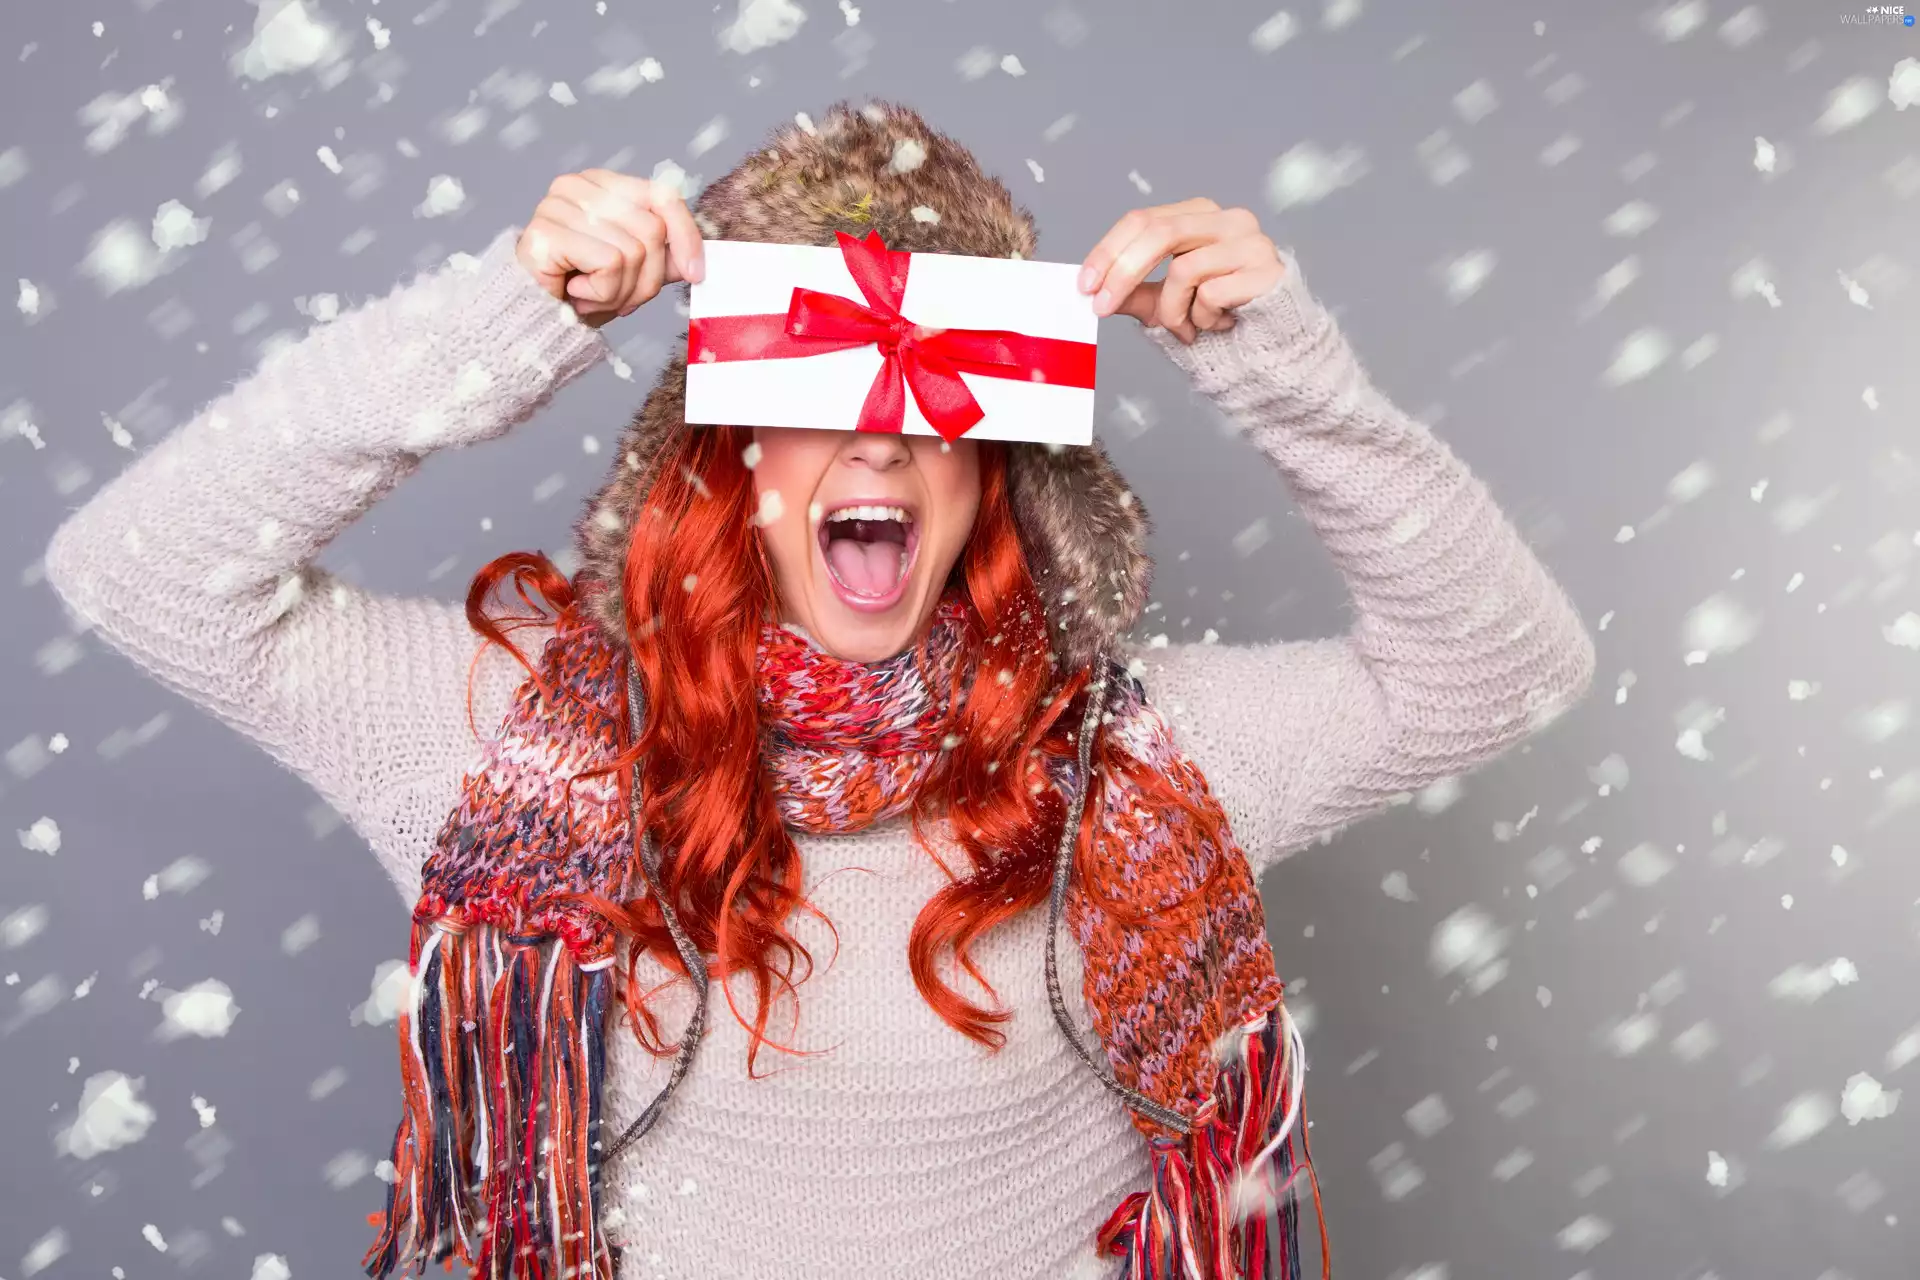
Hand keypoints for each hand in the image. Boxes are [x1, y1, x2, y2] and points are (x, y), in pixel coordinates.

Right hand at [516, 170, 705, 327]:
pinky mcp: (544, 232)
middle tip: (616, 296)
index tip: (695, 274)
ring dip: (621, 291)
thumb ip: (664, 255)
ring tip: (592, 296)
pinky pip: (610, 264)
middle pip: (653, 230)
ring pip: (634, 251)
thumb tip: (700, 257)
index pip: (663, 195)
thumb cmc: (579, 292)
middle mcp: (577, 185)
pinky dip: (602, 294)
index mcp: (602, 184)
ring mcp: (557, 205)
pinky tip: (575, 294)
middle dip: (645, 279)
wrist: (530, 322)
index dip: (686, 236)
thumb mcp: (633, 272)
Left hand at [1077, 199, 1283, 344]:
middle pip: (1158, 233)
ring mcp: (1251, 241)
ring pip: (1184, 269)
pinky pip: (1212, 294)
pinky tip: (1219, 326)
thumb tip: (1088, 289)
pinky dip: (1203, 319)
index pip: (1142, 219)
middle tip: (1101, 307)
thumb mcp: (1165, 303)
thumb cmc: (1218, 316)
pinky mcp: (1267, 270)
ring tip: (1186, 330)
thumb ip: (1132, 292)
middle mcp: (1228, 219)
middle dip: (1122, 273)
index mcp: (1200, 215)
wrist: (1273, 344)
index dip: (1107, 251)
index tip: (1084, 285)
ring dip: (1172, 311)